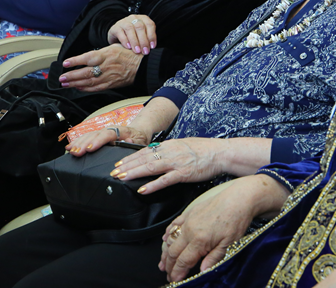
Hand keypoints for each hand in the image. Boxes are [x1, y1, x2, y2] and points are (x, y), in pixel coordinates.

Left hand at [59, 44, 142, 91]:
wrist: (142, 65)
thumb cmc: (129, 54)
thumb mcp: (114, 47)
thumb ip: (100, 52)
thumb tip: (87, 57)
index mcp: (106, 55)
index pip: (87, 58)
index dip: (75, 61)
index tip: (65, 63)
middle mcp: (106, 66)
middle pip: (85, 73)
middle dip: (71, 76)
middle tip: (62, 78)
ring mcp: (108, 76)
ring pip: (89, 82)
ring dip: (75, 84)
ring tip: (66, 84)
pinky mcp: (111, 84)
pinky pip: (96, 88)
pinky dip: (86, 89)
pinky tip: (79, 88)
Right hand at [65, 125, 148, 156]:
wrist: (139, 132)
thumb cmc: (140, 139)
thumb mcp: (141, 142)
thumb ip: (136, 142)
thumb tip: (128, 141)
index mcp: (122, 131)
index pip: (109, 134)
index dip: (98, 141)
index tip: (90, 148)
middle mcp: (111, 130)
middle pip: (96, 134)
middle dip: (84, 143)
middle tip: (76, 152)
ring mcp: (103, 132)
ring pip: (89, 135)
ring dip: (79, 143)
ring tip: (71, 151)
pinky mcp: (99, 137)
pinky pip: (87, 138)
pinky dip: (78, 142)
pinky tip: (70, 148)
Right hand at [107, 14, 156, 53]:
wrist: (117, 35)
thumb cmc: (132, 36)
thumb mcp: (141, 36)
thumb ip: (147, 39)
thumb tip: (150, 48)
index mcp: (143, 19)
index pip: (150, 24)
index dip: (152, 36)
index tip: (152, 46)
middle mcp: (134, 18)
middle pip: (140, 27)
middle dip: (144, 40)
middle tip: (145, 51)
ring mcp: (124, 22)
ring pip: (130, 29)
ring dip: (135, 41)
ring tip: (137, 50)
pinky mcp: (115, 27)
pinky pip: (120, 33)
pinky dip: (125, 41)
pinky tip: (128, 47)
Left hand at [109, 137, 228, 194]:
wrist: (221, 153)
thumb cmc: (205, 150)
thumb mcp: (184, 145)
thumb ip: (171, 149)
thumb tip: (159, 154)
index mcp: (170, 145)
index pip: (145, 151)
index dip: (131, 157)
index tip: (119, 163)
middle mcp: (170, 152)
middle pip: (144, 158)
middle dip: (127, 165)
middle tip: (114, 172)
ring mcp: (176, 163)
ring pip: (150, 167)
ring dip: (134, 173)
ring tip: (121, 178)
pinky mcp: (183, 174)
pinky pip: (164, 180)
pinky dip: (152, 185)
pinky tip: (142, 190)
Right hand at [159, 175, 288, 281]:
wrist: (239, 198)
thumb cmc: (237, 220)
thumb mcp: (229, 243)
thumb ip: (214, 258)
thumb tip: (202, 271)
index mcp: (200, 240)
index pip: (183, 261)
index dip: (177, 272)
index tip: (174, 280)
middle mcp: (190, 230)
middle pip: (173, 252)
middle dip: (169, 265)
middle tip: (169, 275)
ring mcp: (188, 220)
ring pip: (170, 239)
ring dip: (165, 252)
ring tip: (163, 263)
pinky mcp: (190, 211)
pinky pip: (174, 224)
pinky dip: (167, 234)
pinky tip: (165, 240)